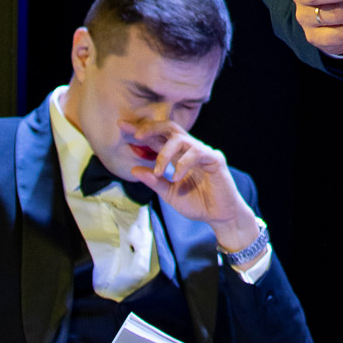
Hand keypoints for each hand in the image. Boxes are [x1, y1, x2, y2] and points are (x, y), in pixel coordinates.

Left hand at [124, 122, 257, 251]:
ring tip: (158, 169)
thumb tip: (133, 169)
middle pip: (170, 128)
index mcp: (178, 156)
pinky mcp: (215, 159)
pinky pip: (196, 153)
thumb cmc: (198, 203)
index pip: (158, 138)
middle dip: (151, 127)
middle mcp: (190, 150)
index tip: (121, 126)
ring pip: (181, 139)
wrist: (220, 216)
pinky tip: (176, 176)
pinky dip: (183, 163)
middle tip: (136, 134)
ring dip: (164, 152)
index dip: (140, 130)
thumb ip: (154, 181)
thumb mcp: (169, 194)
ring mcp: (203, 152)